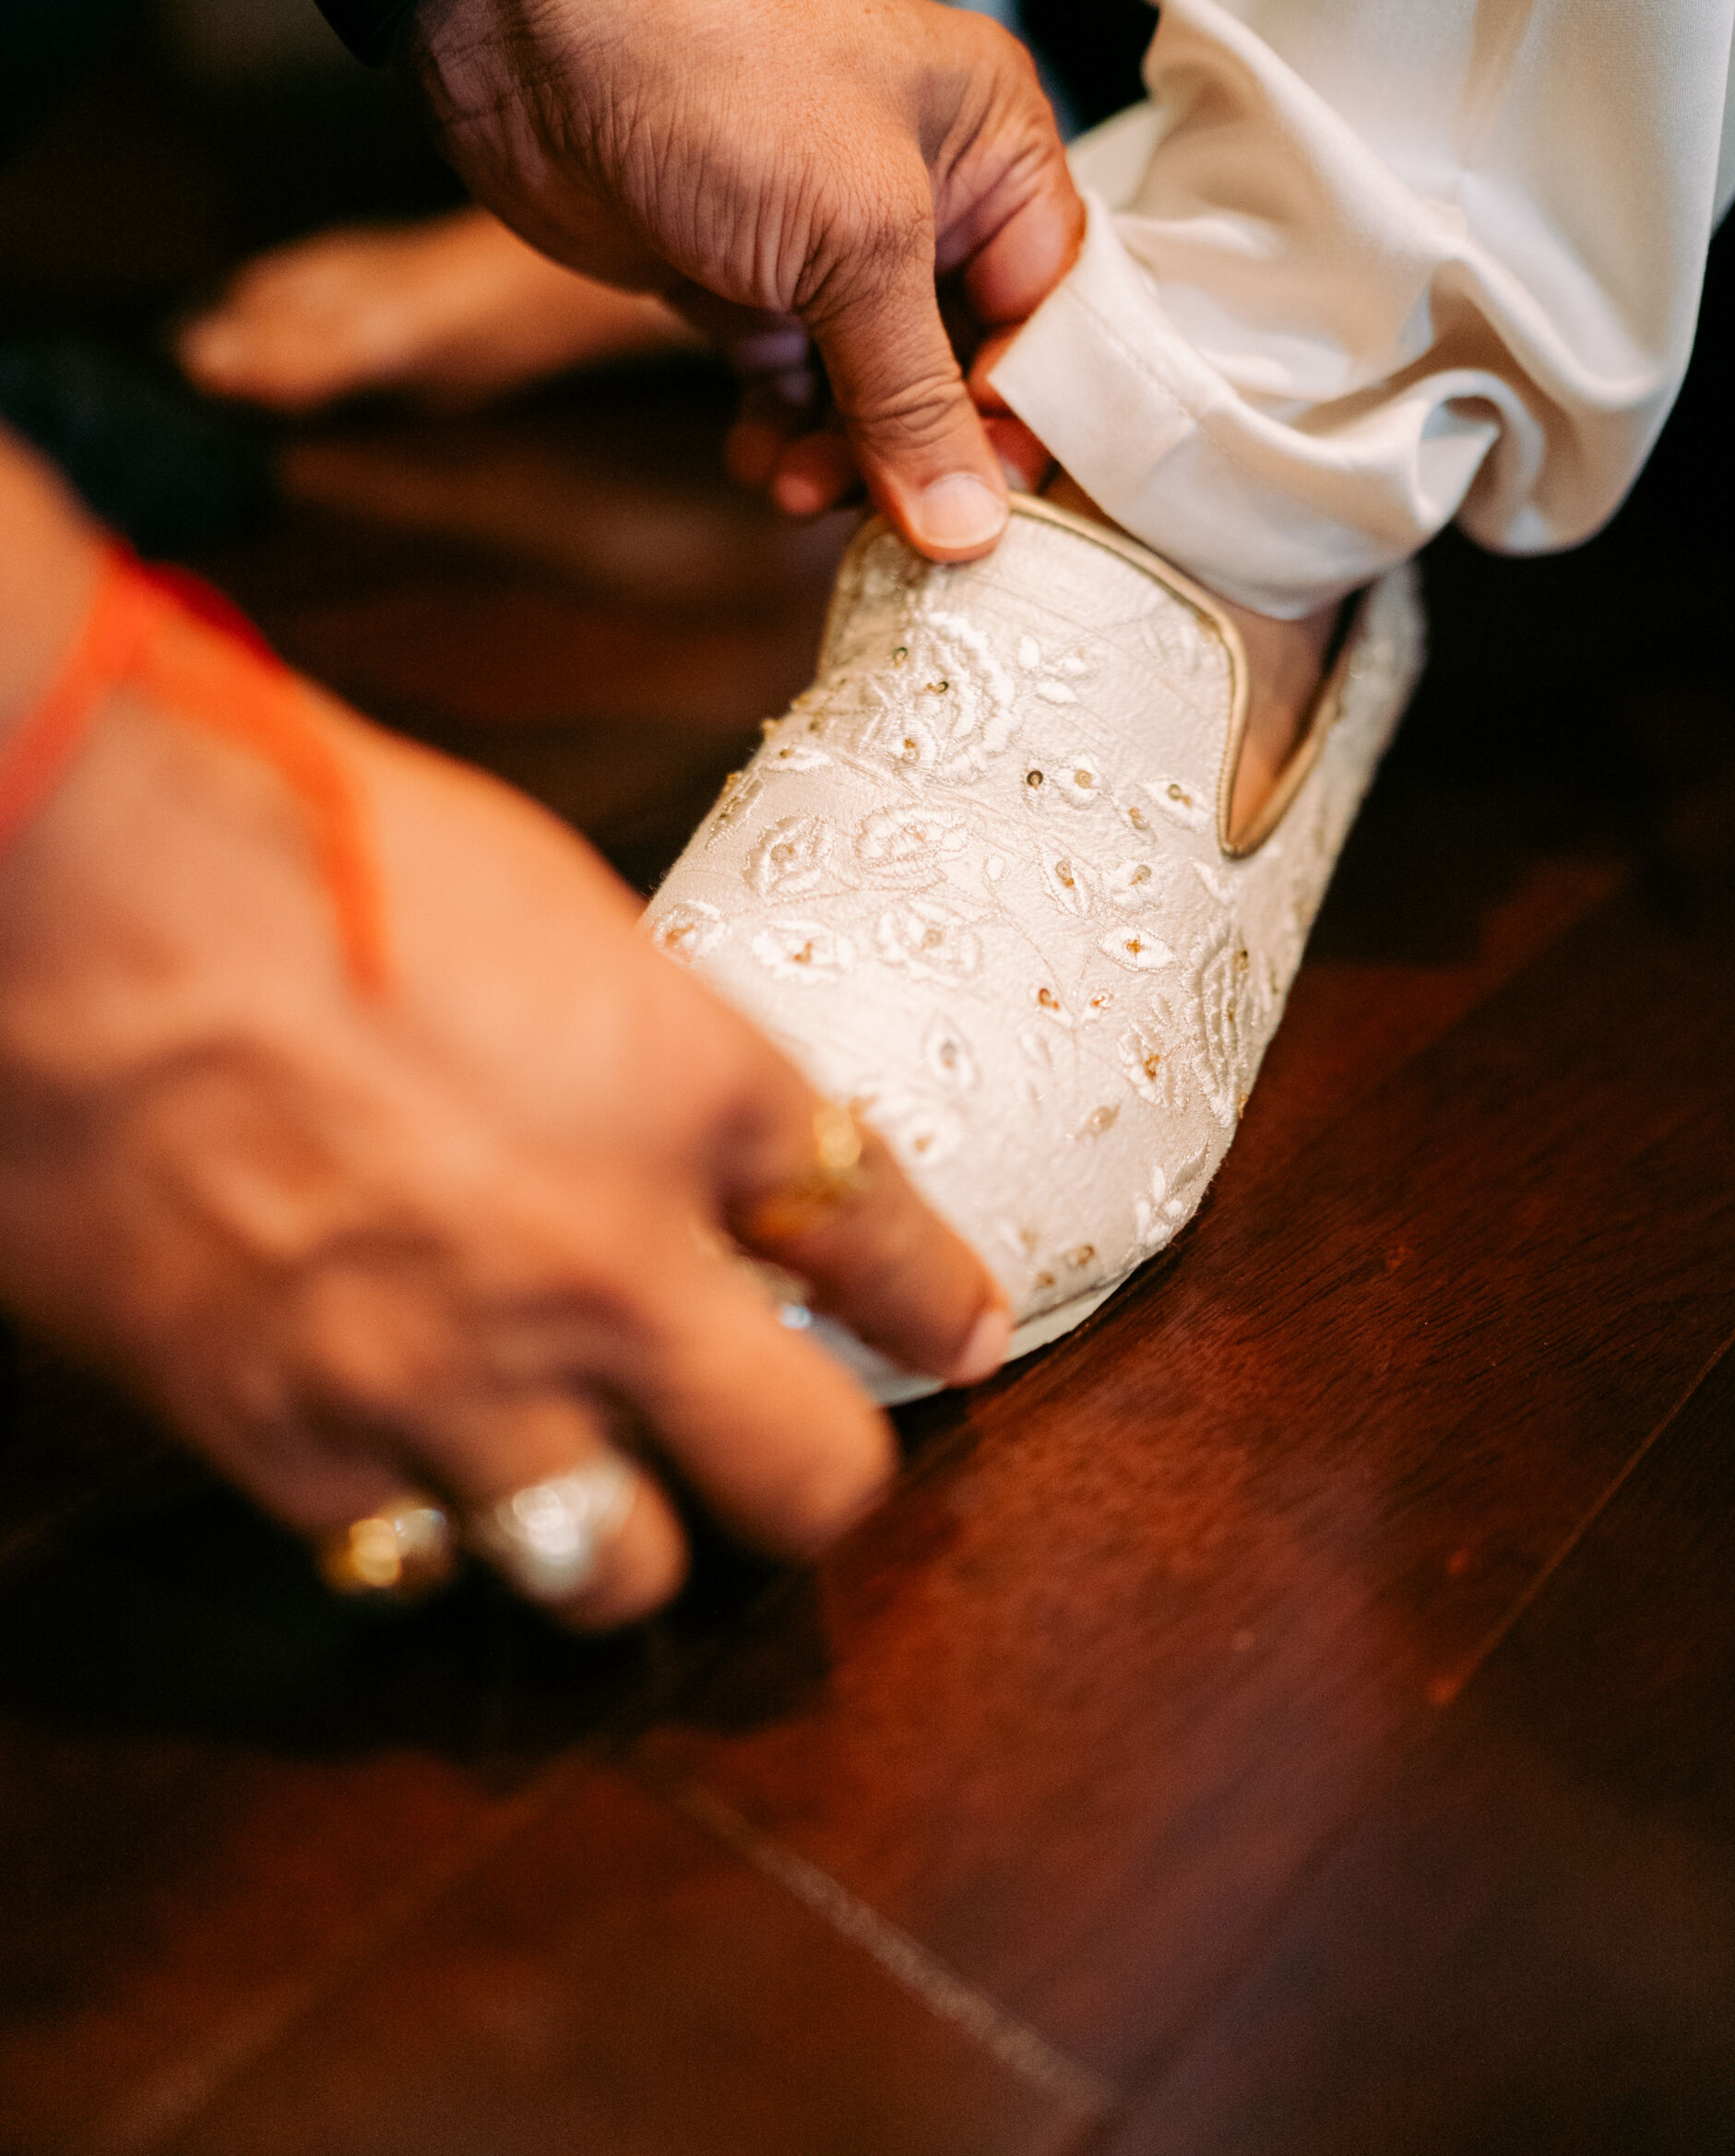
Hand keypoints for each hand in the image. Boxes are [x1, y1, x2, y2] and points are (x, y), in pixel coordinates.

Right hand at [0, 598, 1009, 1628]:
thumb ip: (640, 1040)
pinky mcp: (296, 1446)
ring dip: (626, 1535)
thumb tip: (682, 1114)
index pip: (882, 1241)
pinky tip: (412, 1460)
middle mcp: (608, 1270)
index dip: (937, 1299)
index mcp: (694, 1096)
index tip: (956, 1329)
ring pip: (618, 1575)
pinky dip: (430, 1524)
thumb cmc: (309, 849)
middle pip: (806, 1480)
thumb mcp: (546, 907)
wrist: (79, 898)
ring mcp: (455, 1381)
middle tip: (792, 1452)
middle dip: (819, 1476)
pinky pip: (415, 1561)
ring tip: (600, 1486)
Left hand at [409, 0, 1082, 559]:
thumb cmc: (719, 71)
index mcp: (997, 150)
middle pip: (969, 370)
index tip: (988, 506)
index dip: (1028, 419)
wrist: (531, 21)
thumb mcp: (853, 238)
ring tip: (799, 486)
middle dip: (925, 450)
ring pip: (877, 393)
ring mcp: (833, 243)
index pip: (1058, 317)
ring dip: (847, 457)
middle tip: (884, 515)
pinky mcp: (749, 280)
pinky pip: (796, 387)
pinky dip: (783, 434)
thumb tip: (973, 529)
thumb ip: (914, 395)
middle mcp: (930, 196)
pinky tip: (758, 462)